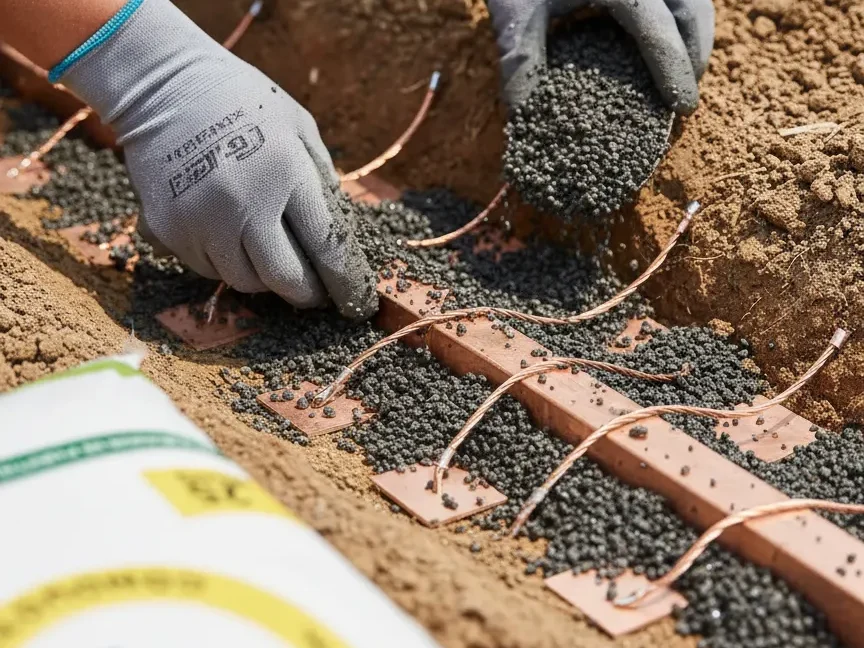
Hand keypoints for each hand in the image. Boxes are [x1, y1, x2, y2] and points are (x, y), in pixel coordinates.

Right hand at [57, 0, 377, 319]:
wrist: (162, 85)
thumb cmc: (242, 102)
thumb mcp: (299, 127)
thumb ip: (322, 180)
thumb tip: (338, 239)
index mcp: (286, 173)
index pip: (325, 247)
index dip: (343, 282)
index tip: (354, 301)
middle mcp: (243, 203)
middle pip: (284, 278)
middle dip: (305, 292)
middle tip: (313, 293)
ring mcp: (201, 220)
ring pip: (244, 279)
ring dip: (263, 276)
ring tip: (266, 250)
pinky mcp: (168, 229)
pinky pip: (207, 268)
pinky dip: (224, 261)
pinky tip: (226, 232)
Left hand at [488, 0, 713, 114]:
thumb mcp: (515, 14)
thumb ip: (521, 62)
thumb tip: (525, 120)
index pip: (658, 28)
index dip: (673, 68)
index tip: (682, 107)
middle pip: (692, 9)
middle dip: (695, 55)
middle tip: (686, 101)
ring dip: (694, 37)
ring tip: (682, 76)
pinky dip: (681, 20)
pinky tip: (667, 47)